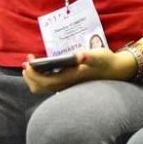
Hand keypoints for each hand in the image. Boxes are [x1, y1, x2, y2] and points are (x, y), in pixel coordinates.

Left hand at [22, 48, 137, 93]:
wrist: (115, 70)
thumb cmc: (105, 61)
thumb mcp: (99, 56)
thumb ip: (89, 56)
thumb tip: (80, 55)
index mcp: (69, 79)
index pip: (44, 82)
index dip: (33, 74)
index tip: (28, 63)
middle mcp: (65, 85)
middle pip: (39, 88)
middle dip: (29, 76)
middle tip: (27, 62)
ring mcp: (66, 85)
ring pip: (42, 88)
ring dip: (33, 78)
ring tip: (32, 65)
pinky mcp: (67, 83)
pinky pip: (48, 85)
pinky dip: (40, 78)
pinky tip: (44, 68)